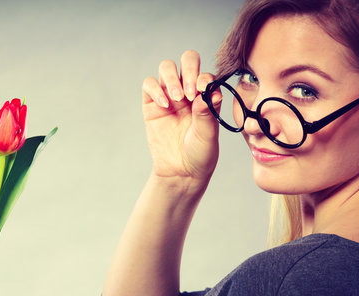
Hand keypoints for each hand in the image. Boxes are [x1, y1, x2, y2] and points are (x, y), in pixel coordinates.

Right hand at [142, 50, 220, 184]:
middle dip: (189, 68)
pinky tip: (165, 105)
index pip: (205, 73)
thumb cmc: (200, 153)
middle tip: (189, 91)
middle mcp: (188, 91)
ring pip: (167, 68)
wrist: (181, 172)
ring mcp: (169, 96)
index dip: (204, 78)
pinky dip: (156, 89)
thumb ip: (207, 113)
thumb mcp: (208, 134)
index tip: (203, 91)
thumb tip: (208, 92)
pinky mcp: (151, 104)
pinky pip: (149, 84)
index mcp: (206, 95)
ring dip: (172, 77)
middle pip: (187, 60)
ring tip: (177, 98)